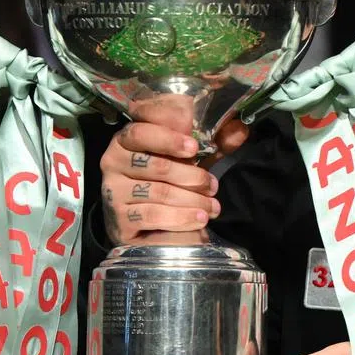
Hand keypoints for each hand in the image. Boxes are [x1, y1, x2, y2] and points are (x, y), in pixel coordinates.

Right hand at [99, 94, 249, 244]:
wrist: (145, 227)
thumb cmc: (169, 183)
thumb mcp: (191, 160)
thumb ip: (214, 144)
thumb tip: (241, 129)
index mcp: (130, 137)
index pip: (142, 127)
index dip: (169, 137)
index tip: (194, 147)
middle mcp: (114, 159)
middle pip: (157, 164)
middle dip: (192, 176)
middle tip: (213, 186)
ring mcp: (113, 189)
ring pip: (159, 191)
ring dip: (192, 200)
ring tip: (212, 207)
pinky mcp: (118, 217)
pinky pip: (153, 214)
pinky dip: (181, 217)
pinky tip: (199, 219)